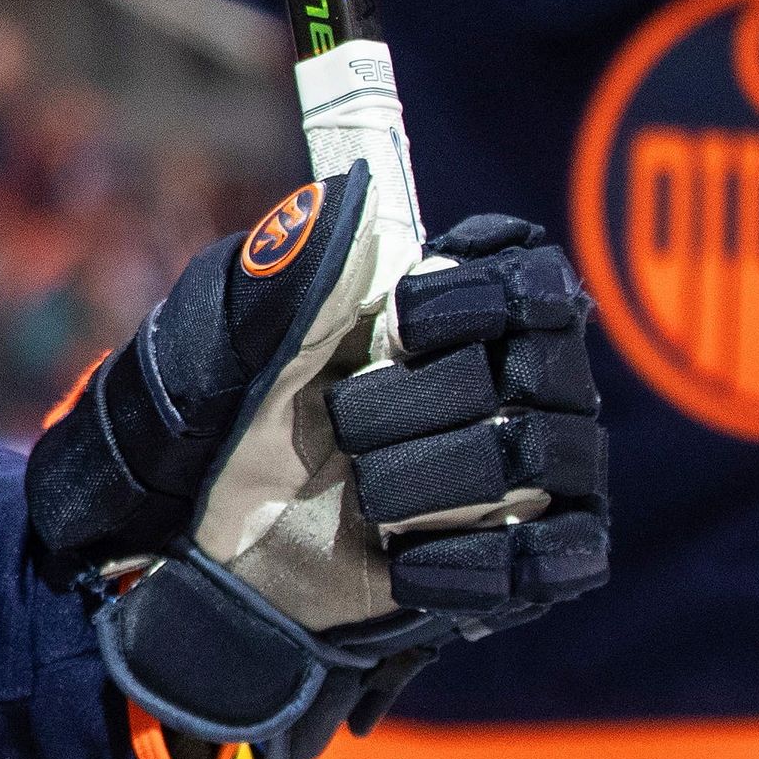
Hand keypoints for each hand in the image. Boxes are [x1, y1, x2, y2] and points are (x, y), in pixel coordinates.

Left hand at [29, 167, 609, 758]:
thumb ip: (295, 264)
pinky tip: (398, 558)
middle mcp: (527, 383)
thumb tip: (348, 197)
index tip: (402, 321)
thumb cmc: (241, 414)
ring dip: (416, 483)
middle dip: (408, 403)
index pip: (533, 274)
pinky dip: (454, 559)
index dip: (477, 294)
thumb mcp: (242, 334)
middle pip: (530, 368)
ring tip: (361, 494)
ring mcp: (543, 473)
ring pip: (529, 461)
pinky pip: (543, 557)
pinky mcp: (539, 560)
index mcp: (467, 308)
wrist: (215, 538)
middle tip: (345, 424)